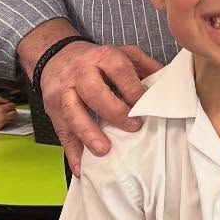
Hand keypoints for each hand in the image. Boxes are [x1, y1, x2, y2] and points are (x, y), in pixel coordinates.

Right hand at [0, 97, 17, 133]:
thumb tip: (5, 100)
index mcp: (0, 109)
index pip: (12, 106)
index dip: (11, 104)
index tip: (9, 104)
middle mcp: (3, 117)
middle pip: (14, 113)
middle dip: (13, 110)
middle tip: (9, 109)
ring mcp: (1, 123)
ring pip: (11, 119)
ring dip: (10, 115)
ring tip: (5, 113)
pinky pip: (6, 123)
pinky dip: (5, 120)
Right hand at [39, 40, 159, 174]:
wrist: (55, 55)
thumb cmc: (96, 60)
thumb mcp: (122, 53)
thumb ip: (145, 66)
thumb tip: (167, 83)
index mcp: (102, 57)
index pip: (119, 71)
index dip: (133, 89)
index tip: (145, 106)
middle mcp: (80, 73)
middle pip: (94, 91)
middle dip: (114, 111)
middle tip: (133, 127)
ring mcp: (63, 91)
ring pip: (72, 111)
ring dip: (88, 133)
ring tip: (103, 150)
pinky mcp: (52, 110)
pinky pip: (61, 131)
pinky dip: (71, 151)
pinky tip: (81, 167)